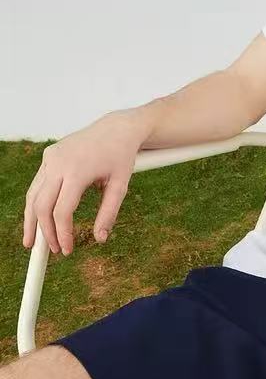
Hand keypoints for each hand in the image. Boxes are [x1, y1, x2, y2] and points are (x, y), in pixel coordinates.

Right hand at [22, 112, 145, 255]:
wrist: (117, 128)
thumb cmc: (121, 156)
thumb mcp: (121, 185)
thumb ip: (109, 213)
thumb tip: (100, 239)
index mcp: (78, 170)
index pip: (62, 211)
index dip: (62, 234)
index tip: (67, 250)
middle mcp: (59, 163)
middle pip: (41, 205)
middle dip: (44, 232)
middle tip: (52, 250)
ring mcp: (51, 157)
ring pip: (33, 195)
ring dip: (31, 220)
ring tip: (32, 242)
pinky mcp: (49, 155)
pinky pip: (38, 184)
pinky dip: (36, 203)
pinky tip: (38, 220)